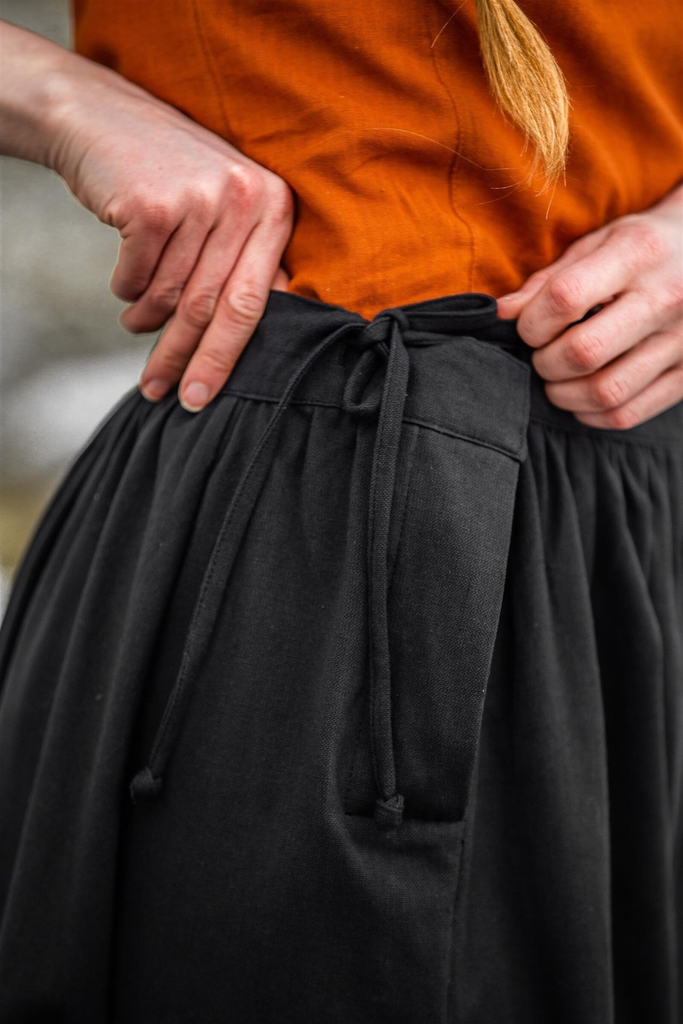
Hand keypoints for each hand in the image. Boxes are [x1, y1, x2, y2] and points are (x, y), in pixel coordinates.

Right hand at [48, 58, 293, 411]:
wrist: (101, 118)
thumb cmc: (170, 177)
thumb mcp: (225, 205)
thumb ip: (248, 260)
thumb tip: (262, 338)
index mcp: (273, 207)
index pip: (255, 301)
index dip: (229, 357)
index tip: (205, 395)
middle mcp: (244, 200)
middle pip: (213, 307)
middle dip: (186, 358)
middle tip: (163, 393)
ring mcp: (198, 199)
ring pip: (170, 296)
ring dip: (147, 321)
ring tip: (134, 324)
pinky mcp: (152, 204)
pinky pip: (136, 278)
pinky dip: (125, 289)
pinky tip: (124, 282)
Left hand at [496, 183, 682, 428]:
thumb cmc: (638, 250)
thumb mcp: (596, 244)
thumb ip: (548, 280)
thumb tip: (501, 313)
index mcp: (638, 253)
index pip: (565, 298)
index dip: (531, 322)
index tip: (527, 327)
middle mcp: (667, 297)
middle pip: (584, 352)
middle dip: (545, 362)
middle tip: (541, 356)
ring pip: (605, 392)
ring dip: (564, 395)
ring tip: (557, 379)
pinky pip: (626, 414)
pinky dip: (591, 414)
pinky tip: (582, 397)